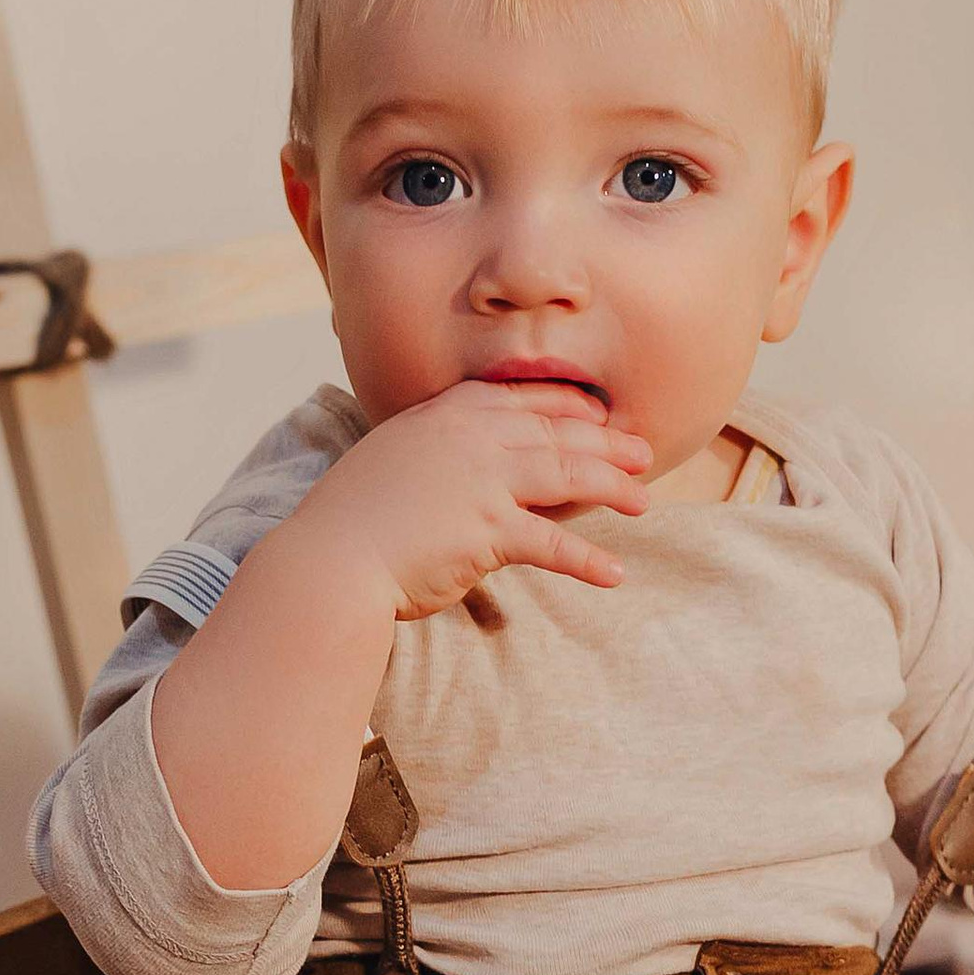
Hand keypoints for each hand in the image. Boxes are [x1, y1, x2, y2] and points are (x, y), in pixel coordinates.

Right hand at [293, 379, 651, 622]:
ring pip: (569, 474)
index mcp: (449, 413)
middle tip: (644, 454)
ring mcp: (483, 481)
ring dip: (614, 487)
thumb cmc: (354, 516)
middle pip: (559, 433)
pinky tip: (614, 573)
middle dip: (608, 443)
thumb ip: (437, 448)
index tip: (600, 415)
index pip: (526, 401)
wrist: (329, 558)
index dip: (571, 408)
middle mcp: (473, 437)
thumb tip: (466, 462)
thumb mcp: (395, 457)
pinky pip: (553, 542)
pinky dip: (588, 560)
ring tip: (643, 503)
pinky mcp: (488, 530)